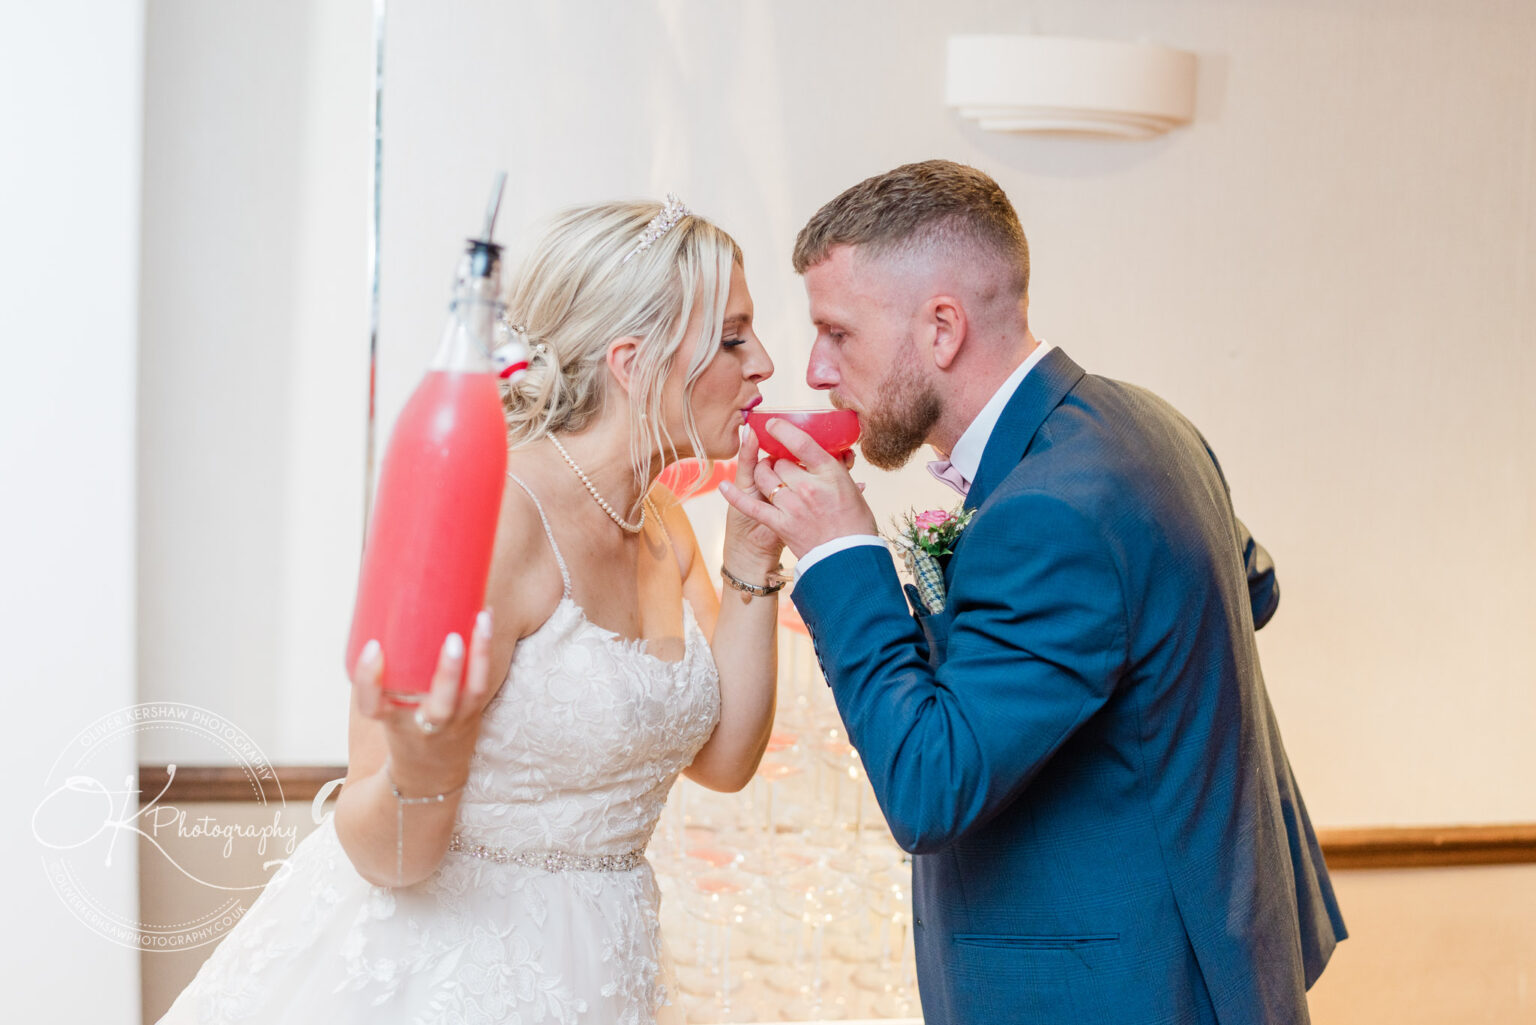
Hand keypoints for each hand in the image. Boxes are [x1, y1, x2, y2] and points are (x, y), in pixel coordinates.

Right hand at [351, 610, 497, 793]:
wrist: (428, 778)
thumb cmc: (401, 730)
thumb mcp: (384, 712)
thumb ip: (381, 676)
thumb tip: (376, 612)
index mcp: (392, 725)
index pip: (372, 707)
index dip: (369, 680)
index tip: (371, 649)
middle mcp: (425, 728)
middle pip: (439, 706)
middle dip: (448, 673)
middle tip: (451, 639)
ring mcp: (454, 722)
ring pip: (473, 692)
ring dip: (479, 653)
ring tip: (481, 617)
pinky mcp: (472, 714)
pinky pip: (483, 682)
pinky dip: (485, 651)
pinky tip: (485, 619)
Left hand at [719, 417, 877, 557]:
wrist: (849, 558)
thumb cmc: (855, 522)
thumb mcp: (852, 489)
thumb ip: (839, 469)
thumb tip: (838, 453)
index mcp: (830, 473)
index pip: (801, 443)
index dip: (783, 430)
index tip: (772, 424)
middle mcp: (808, 486)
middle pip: (780, 461)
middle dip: (779, 461)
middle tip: (784, 465)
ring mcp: (792, 506)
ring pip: (765, 478)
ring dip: (764, 474)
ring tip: (770, 476)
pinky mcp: (780, 524)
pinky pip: (752, 506)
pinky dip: (735, 496)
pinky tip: (724, 486)